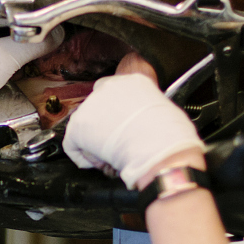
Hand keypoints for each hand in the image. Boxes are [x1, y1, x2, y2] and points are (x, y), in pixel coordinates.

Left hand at [0, 11, 63, 121]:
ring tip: (40, 59)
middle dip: (46, 33)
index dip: (58, 18)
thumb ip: (35, 44)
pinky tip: (18, 65)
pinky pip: (6, 43)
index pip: (39, 4)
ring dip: (31, 45)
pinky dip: (16, 53)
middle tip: (57, 52)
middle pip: (30, 17)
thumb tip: (60, 34)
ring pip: (18, 32)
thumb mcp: (4, 58)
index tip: (71, 33)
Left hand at [63, 56, 204, 187]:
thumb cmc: (170, 137)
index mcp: (133, 81)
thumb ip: (149, 112)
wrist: (160, 151)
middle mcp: (109, 87)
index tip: (122, 127)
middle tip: (117, 144)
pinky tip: (102, 163)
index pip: (115, 93)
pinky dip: (85, 158)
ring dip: (96, 144)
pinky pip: (73, 146)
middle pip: (98, 109)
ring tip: (114, 156)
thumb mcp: (165, 112)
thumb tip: (148, 123)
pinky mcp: (78, 126)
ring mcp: (90, 105)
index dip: (117, 114)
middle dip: (105, 128)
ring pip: (86, 128)